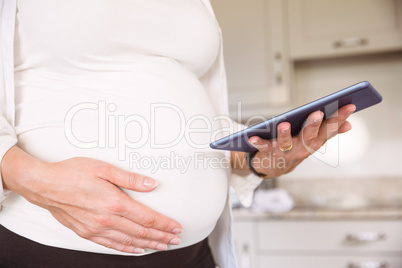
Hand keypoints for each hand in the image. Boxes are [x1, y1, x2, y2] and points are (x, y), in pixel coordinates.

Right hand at [1, 148, 181, 253]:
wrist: (44, 185)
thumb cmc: (73, 173)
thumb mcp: (103, 168)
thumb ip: (130, 178)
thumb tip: (152, 184)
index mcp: (114, 202)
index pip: (147, 218)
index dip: (164, 224)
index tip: (177, 227)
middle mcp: (106, 219)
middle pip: (141, 232)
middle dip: (161, 237)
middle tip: (176, 240)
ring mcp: (96, 229)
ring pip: (128, 242)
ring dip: (148, 245)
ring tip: (162, 246)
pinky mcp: (86, 233)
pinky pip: (111, 245)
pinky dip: (126, 249)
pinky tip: (136, 250)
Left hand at [248, 104, 355, 176]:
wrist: (276, 167)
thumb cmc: (296, 147)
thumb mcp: (314, 140)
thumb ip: (329, 131)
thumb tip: (349, 125)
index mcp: (315, 142)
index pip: (330, 128)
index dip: (340, 118)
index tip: (350, 105)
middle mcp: (302, 148)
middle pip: (310, 135)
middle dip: (314, 124)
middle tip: (317, 113)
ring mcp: (286, 151)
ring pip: (286, 142)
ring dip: (284, 133)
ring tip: (283, 124)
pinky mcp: (270, 152)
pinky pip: (264, 147)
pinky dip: (258, 142)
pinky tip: (251, 137)